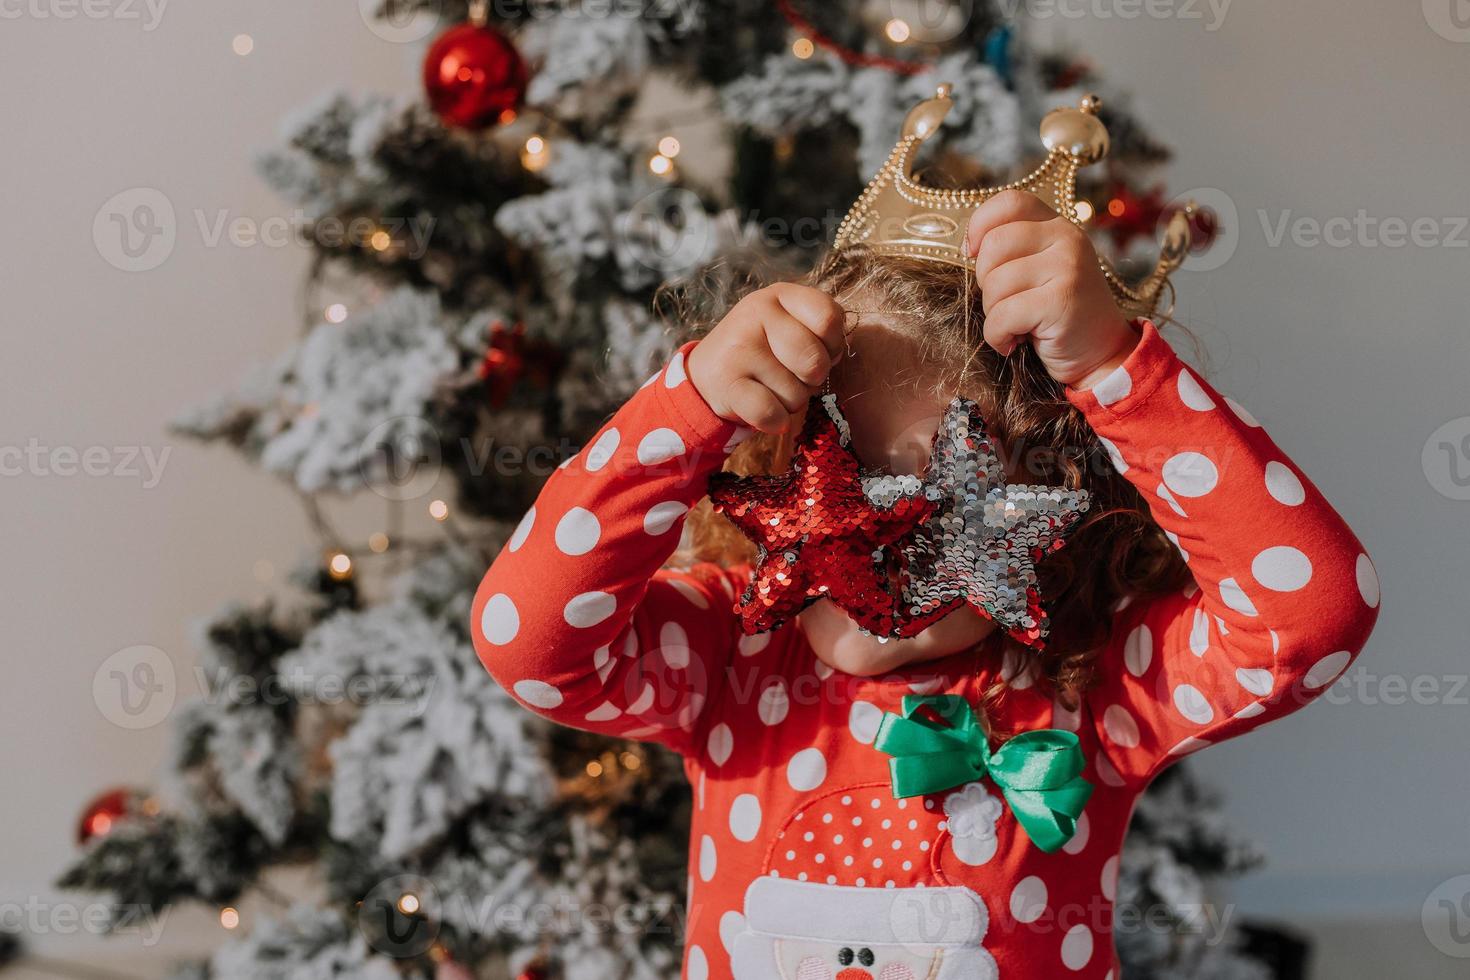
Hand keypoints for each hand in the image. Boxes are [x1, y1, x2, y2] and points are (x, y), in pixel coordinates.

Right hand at [688, 283, 846, 432]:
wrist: (709, 372)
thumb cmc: (766, 351)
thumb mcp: (791, 326)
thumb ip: (821, 332)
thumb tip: (833, 357)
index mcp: (781, 295)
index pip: (828, 318)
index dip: (833, 344)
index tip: (818, 350)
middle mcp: (757, 313)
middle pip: (814, 361)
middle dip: (812, 379)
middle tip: (794, 374)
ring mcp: (739, 347)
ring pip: (795, 395)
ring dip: (791, 401)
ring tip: (770, 386)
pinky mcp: (726, 382)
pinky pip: (771, 413)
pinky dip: (775, 421)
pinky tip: (764, 409)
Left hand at [966, 189, 1138, 389]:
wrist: (1100, 355)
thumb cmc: (1057, 315)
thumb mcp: (1040, 270)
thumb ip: (1013, 250)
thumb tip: (969, 247)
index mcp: (1057, 226)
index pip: (1010, 202)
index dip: (980, 225)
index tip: (973, 254)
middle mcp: (1066, 238)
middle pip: (994, 245)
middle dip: (985, 282)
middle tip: (1003, 305)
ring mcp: (1067, 267)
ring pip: (995, 283)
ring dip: (993, 314)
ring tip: (1015, 326)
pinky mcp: (1062, 301)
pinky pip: (1003, 315)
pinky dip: (998, 336)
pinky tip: (1013, 343)